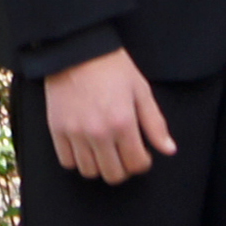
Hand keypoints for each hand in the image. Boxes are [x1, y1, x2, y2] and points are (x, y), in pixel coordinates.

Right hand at [44, 48, 176, 182]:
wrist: (77, 51)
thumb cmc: (112, 68)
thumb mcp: (141, 91)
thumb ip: (155, 124)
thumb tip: (168, 150)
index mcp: (123, 123)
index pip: (136, 164)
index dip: (143, 163)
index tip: (142, 154)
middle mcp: (98, 133)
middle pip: (113, 174)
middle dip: (123, 169)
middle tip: (124, 155)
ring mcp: (75, 133)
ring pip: (89, 172)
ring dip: (100, 166)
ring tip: (105, 151)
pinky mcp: (56, 130)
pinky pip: (67, 162)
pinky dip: (78, 160)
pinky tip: (86, 147)